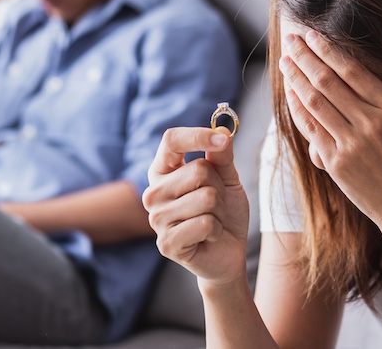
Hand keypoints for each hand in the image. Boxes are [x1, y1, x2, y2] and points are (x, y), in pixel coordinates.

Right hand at [143, 127, 249, 287]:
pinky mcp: (166, 243)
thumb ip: (222, 156)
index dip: (197, 136)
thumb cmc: (224, 212)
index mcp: (163, 171)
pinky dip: (216, 229)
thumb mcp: (227, 179)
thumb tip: (221, 131)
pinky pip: (205, 223)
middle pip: (197, 170)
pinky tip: (208, 236)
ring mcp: (156, 219)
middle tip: (216, 203)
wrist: (228, 251)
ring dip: (219, 210)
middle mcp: (153, 193)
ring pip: (205, 197)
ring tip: (212, 220)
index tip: (222, 140)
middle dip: (219, 187)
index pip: (171, 141)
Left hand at [279, 30, 381, 234]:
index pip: (353, 70)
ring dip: (296, 77)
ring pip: (315, 101)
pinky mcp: (337, 163)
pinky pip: (311, 128)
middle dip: (305, 56)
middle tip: (291, 38)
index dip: (329, 50)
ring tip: (285, 61)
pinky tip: (290, 93)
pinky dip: (297, 108)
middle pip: (328, 80)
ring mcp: (352, 143)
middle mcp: (372, 123)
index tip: (313, 36)